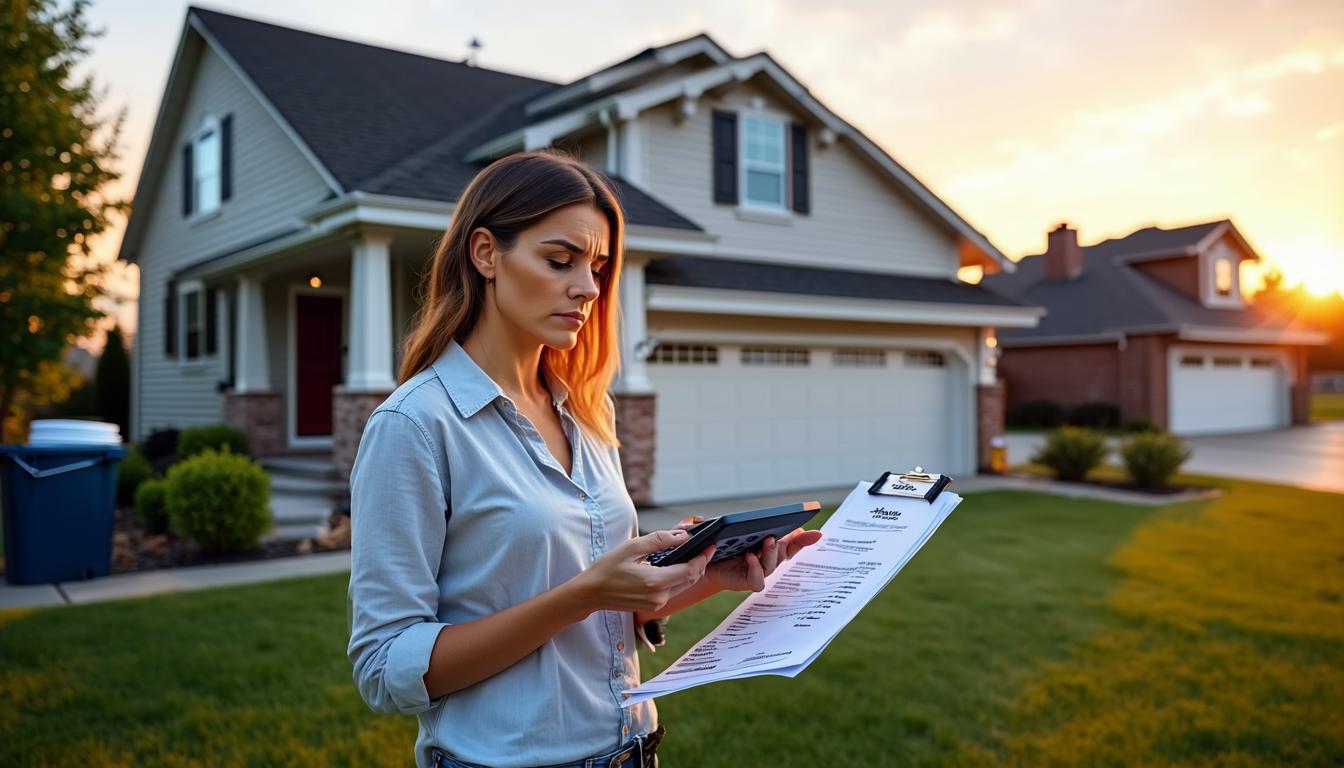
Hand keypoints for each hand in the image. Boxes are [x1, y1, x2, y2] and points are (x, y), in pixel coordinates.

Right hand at [572, 529, 714, 613]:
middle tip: (703, 547)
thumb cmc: (608, 568)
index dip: (703, 557)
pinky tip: (675, 566)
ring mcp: (657, 604)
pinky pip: (673, 591)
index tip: (710, 545)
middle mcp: (660, 597)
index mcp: (656, 582)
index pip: (690, 570)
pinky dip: (678, 578)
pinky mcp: (653, 607)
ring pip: (683, 585)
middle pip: (690, 579)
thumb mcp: (632, 547)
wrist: (591, 592)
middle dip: (699, 563)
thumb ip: (660, 540)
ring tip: (690, 553)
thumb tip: (682, 535)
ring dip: (689, 570)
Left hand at [698, 525, 823, 592]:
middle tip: (778, 532)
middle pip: (783, 551)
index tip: (818, 533)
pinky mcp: (748, 581)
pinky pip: (758, 579)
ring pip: (772, 565)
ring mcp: (759, 571)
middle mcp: (767, 559)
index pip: (791, 542)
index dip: (805, 539)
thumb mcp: (733, 529)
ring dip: (771, 552)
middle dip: (784, 542)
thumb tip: (763, 518)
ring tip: (767, 540)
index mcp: (768, 545)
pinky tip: (749, 556)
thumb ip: (749, 522)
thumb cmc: (720, 543)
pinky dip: (755, 568)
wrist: (703, 561)